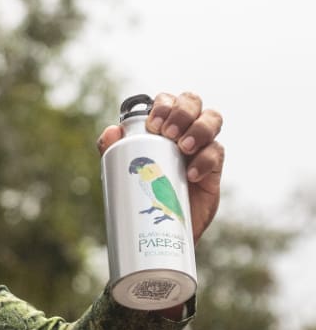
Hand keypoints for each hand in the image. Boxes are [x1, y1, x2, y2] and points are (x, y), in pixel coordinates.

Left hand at [97, 91, 224, 243]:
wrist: (161, 228)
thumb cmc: (141, 193)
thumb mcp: (124, 172)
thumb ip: (114, 151)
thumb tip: (112, 131)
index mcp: (162, 125)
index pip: (168, 101)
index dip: (163, 105)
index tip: (152, 125)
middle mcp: (184, 129)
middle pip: (192, 102)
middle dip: (182, 111)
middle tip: (168, 133)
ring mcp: (202, 145)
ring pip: (212, 119)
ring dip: (199, 128)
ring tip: (184, 148)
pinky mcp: (214, 166)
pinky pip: (217, 152)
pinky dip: (205, 160)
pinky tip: (191, 174)